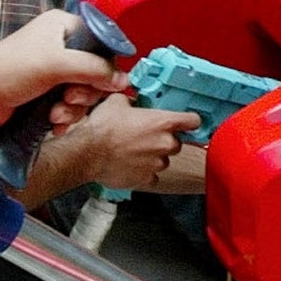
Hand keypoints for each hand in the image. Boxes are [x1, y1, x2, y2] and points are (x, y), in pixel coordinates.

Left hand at [0, 8, 124, 128]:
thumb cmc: (11, 70)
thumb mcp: (57, 64)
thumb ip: (94, 69)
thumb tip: (124, 81)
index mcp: (63, 26)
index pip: (101, 42)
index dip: (106, 65)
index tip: (106, 83)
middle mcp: (60, 45)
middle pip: (95, 71)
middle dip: (85, 91)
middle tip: (68, 97)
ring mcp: (52, 70)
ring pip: (83, 91)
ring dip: (73, 108)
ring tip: (55, 114)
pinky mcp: (45, 93)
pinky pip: (70, 105)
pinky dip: (65, 116)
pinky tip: (54, 124)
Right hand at [55, 93, 201, 193]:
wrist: (87, 153)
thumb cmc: (102, 128)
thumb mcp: (118, 102)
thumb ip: (134, 102)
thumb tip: (134, 103)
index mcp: (163, 122)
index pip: (193, 121)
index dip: (189, 121)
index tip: (187, 123)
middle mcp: (165, 144)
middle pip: (176, 143)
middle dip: (164, 140)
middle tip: (146, 137)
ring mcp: (157, 164)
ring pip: (163, 160)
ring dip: (153, 156)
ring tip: (134, 151)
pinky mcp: (146, 179)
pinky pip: (152, 176)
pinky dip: (144, 172)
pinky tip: (131, 165)